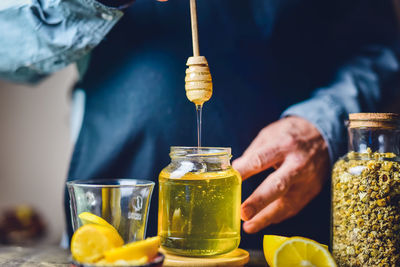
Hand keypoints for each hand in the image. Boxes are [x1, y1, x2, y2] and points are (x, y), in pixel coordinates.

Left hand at [232, 116, 329, 232]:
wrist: (322, 136)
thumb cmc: (290, 135)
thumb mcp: (270, 134)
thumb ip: (253, 153)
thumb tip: (234, 170)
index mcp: (284, 145)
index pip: (261, 159)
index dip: (245, 170)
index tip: (230, 179)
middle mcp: (298, 164)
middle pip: (278, 185)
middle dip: (260, 201)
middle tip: (243, 213)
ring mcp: (307, 181)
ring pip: (287, 203)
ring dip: (266, 217)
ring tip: (249, 226)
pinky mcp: (311, 192)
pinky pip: (293, 208)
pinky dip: (276, 216)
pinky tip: (263, 221)